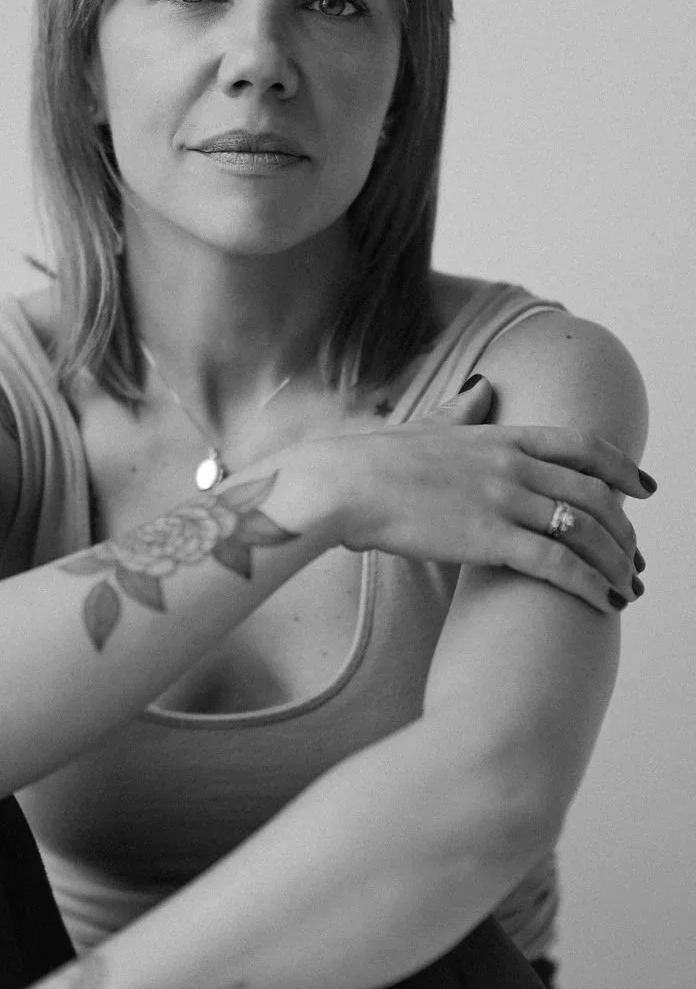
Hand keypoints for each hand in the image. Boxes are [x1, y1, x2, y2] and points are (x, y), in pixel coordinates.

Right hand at [322, 376, 653, 614]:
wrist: (344, 485)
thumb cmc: (376, 461)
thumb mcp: (430, 425)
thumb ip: (464, 409)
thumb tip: (483, 385)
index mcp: (503, 435)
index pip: (583, 446)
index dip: (622, 468)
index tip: (644, 489)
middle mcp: (514, 464)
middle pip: (594, 494)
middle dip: (624, 531)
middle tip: (636, 560)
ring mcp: (505, 500)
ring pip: (584, 531)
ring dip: (615, 564)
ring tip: (626, 590)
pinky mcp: (490, 539)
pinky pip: (558, 564)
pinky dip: (589, 585)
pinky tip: (602, 603)